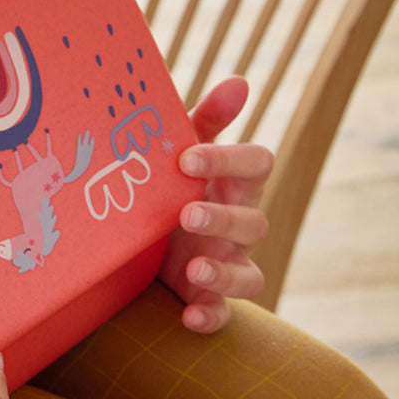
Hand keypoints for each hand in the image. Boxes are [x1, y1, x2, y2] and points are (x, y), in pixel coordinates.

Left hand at [159, 75, 273, 331]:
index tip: (188, 159)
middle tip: (186, 214)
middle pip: (254, 222)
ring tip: (193, 268)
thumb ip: (206, 120)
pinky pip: (222, 314)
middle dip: (222, 218)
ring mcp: (226, 265)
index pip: (258, 165)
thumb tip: (240, 81)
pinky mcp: (207, 300)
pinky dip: (210, 316)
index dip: (229, 160)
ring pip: (249, 275)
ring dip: (223, 273)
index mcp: (235, 184)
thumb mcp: (181, 152)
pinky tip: (189, 317)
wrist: (139, 241)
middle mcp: (238, 227)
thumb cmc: (170, 187)